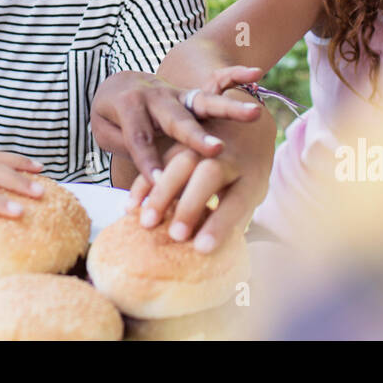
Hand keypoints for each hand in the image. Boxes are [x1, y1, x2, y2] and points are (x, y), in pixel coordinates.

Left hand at [92, 66, 265, 181]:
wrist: (120, 82)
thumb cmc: (111, 114)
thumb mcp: (103, 128)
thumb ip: (123, 143)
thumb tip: (150, 168)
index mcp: (130, 104)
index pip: (140, 138)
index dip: (148, 161)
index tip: (159, 183)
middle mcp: (158, 96)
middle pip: (177, 119)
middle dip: (196, 135)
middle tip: (216, 150)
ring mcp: (179, 94)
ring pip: (205, 101)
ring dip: (229, 108)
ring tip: (253, 114)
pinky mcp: (194, 95)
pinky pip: (218, 79)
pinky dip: (237, 74)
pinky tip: (256, 74)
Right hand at [126, 110, 272, 252]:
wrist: (245, 129)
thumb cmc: (245, 176)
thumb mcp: (249, 195)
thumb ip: (231, 218)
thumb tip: (206, 253)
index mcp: (251, 176)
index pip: (237, 200)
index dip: (219, 225)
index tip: (202, 248)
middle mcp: (228, 157)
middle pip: (208, 175)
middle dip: (190, 205)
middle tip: (175, 235)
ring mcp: (202, 145)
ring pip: (180, 163)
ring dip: (162, 193)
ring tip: (147, 221)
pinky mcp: (180, 141)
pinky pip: (158, 160)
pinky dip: (144, 183)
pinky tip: (132, 205)